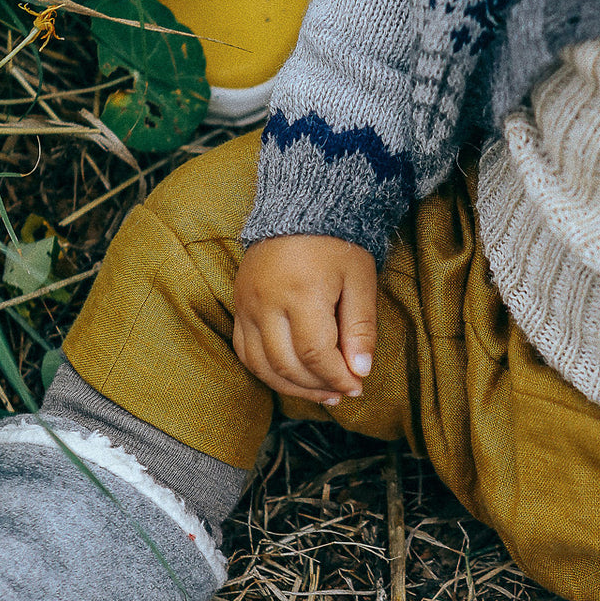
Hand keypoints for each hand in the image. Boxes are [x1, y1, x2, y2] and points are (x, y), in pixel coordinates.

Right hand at [233, 235, 376, 403]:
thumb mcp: (360, 281)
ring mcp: (247, 305)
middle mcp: (267, 302)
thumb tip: (360, 371)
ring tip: (321, 392)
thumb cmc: (337, 243)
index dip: (337, 377)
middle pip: (288, 364)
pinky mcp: (238, 306)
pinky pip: (246, 353)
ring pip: (262, 365)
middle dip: (318, 386)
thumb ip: (361, 328)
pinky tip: (292, 378)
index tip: (356, 386)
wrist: (300, 208)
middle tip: (342, 392)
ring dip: (292, 387)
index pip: (315, 354)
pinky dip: (268, 372)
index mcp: (301, 292)